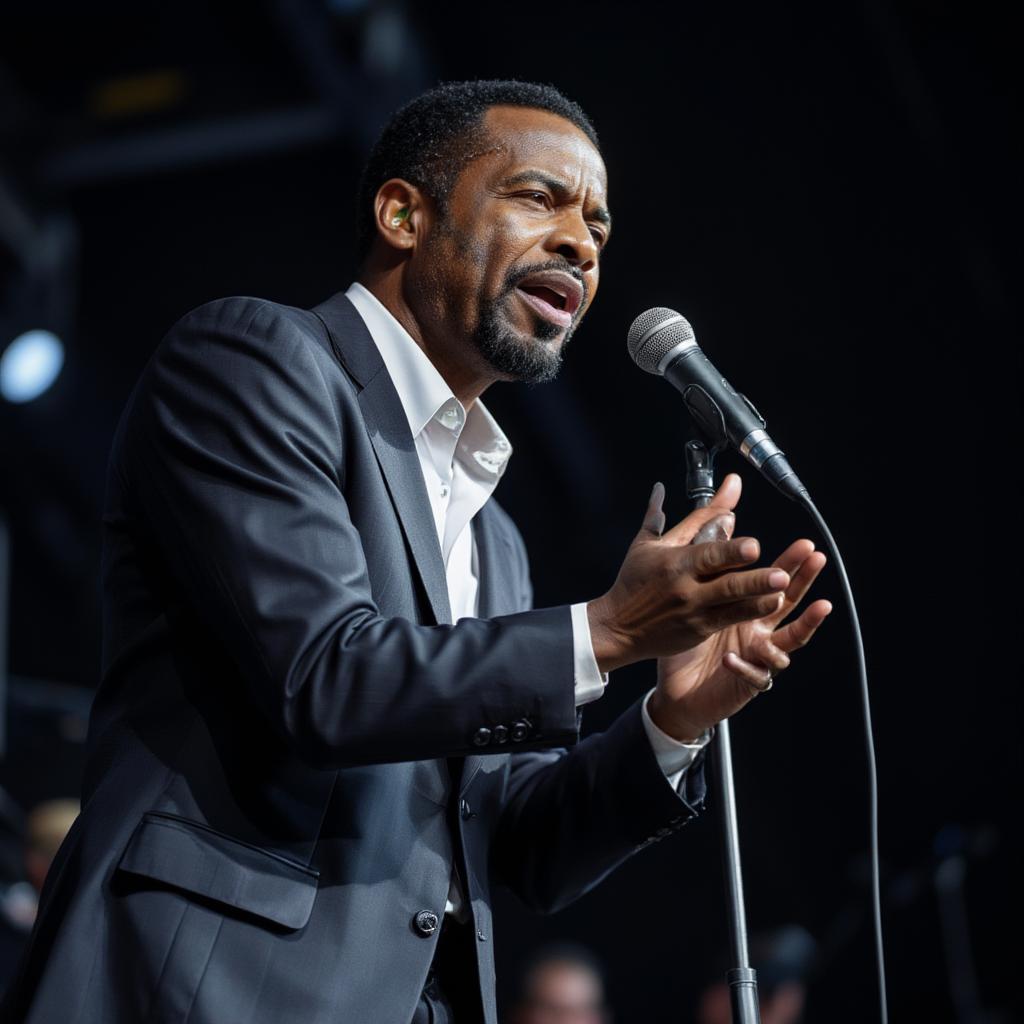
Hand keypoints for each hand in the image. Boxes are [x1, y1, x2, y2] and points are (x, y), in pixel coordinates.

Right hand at [587, 474, 790, 673]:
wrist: (616, 627)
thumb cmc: (633, 581)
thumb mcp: (649, 545)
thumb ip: (669, 516)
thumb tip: (665, 486)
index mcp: (674, 562)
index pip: (707, 553)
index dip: (730, 549)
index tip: (753, 545)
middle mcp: (685, 587)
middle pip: (724, 582)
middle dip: (753, 578)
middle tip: (780, 573)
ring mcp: (693, 611)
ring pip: (732, 604)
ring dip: (759, 596)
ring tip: (783, 590)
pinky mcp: (698, 630)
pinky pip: (728, 620)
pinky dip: (748, 611)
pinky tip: (769, 605)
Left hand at [648, 522, 831, 741]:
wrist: (675, 691)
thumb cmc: (686, 646)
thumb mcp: (697, 606)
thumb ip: (712, 576)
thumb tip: (719, 532)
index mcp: (748, 612)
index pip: (773, 584)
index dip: (790, 565)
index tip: (805, 545)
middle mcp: (759, 633)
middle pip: (788, 605)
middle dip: (804, 582)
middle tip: (817, 559)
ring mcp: (758, 658)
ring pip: (790, 642)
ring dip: (805, 626)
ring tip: (819, 608)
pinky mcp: (748, 684)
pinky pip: (756, 674)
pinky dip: (744, 666)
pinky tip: (729, 658)